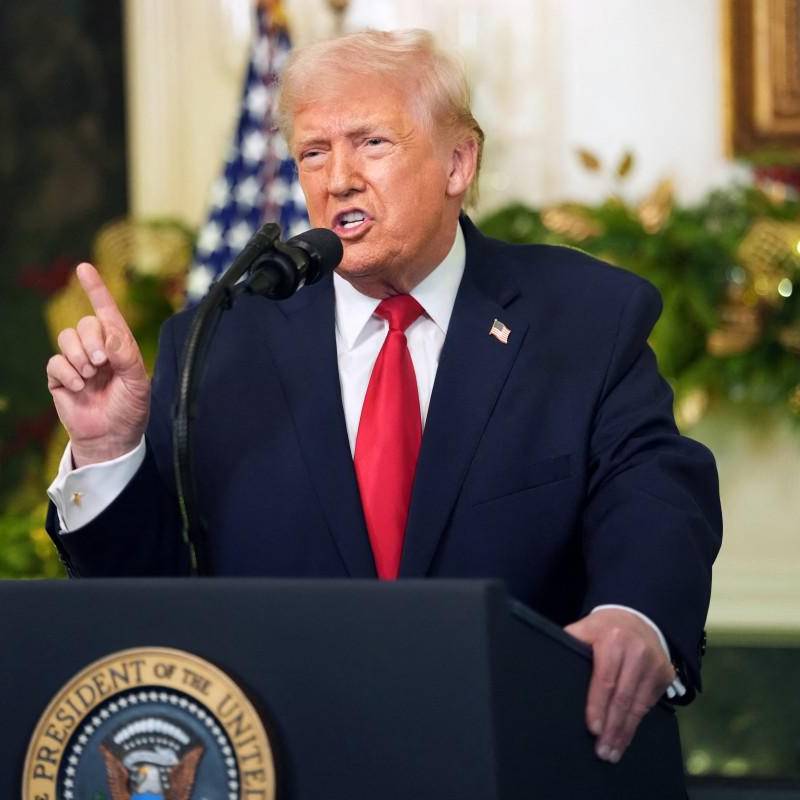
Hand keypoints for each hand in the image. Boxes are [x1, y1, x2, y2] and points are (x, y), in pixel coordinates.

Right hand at [46, 263, 149, 466]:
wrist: (113, 438)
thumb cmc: (131, 409)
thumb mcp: (138, 382)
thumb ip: (127, 356)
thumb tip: (108, 336)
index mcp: (120, 346)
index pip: (107, 312)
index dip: (96, 289)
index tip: (84, 267)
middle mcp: (98, 349)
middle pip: (85, 324)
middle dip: (92, 340)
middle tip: (102, 362)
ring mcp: (77, 362)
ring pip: (66, 338)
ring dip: (79, 356)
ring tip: (91, 376)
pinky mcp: (60, 377)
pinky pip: (55, 362)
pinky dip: (67, 372)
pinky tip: (79, 387)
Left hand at [564, 608, 675, 762]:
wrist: (639, 618)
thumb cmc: (604, 628)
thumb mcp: (585, 627)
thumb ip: (571, 642)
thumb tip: (545, 661)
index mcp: (612, 640)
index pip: (604, 680)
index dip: (597, 706)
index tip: (592, 729)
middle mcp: (637, 652)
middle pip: (623, 698)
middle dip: (612, 727)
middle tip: (602, 752)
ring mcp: (655, 664)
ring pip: (639, 706)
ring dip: (625, 732)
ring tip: (613, 751)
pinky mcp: (665, 675)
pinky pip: (649, 704)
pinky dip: (637, 723)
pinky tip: (626, 736)